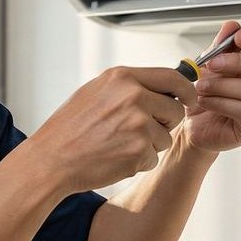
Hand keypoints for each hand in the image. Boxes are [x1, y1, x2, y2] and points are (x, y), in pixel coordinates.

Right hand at [25, 66, 196, 192]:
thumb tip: (162, 86)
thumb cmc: (69, 128)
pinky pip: (153, 158)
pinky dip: (138, 162)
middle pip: (176, 110)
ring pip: (165, 137)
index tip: (188, 99)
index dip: (186, 91)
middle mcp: (133, 97)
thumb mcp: (96, 92)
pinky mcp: (138, 151)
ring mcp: (137, 124)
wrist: (51, 159)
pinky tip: (114, 157)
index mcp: (122, 78)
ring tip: (117, 144)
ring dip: (149, 145)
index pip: (173, 78)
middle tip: (140, 130)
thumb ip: (129, 86)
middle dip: (165, 123)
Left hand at [181, 20, 240, 151]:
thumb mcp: (211, 64)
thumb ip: (222, 46)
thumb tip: (232, 26)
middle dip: (239, 61)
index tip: (239, 37)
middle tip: (213, 62)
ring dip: (222, 85)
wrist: (193, 124)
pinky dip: (220, 102)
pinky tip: (205, 100)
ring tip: (202, 86)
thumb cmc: (207, 94)